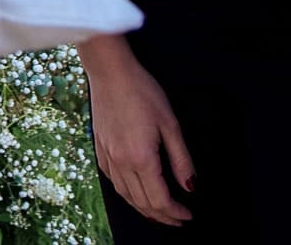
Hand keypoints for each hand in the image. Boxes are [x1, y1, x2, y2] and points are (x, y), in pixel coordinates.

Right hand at [81, 36, 194, 225]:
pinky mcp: (100, 149)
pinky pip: (113, 181)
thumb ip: (181, 159)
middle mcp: (121, 162)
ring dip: (144, 209)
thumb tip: (190, 186)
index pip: (159, 199)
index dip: (175, 212)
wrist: (110, 72)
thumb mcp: (170, 123)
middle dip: (162, 216)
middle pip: (142, 203)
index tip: (187, 215)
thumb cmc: (142, 91)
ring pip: (126, 195)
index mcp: (141, 158)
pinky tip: (135, 192)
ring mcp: (108, 157)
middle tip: (178, 218)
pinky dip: (127, 194)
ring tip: (159, 212)